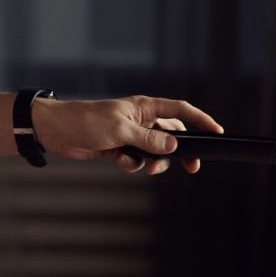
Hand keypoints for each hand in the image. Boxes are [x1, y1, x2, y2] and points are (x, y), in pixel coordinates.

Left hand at [31, 95, 222, 174]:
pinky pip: (135, 159)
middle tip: (192, 168)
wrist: (57, 131)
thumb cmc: (87, 121)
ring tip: (149, 169)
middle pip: (171, 135)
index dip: (200, 120)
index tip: (217, 132)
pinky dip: (131, 164)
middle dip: (181, 151)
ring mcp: (130, 135)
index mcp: (144, 107)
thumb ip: (149, 140)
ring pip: (154, 151)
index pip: (180, 111)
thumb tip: (175, 146)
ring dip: (155, 162)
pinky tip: (120, 162)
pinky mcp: (118, 148)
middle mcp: (140, 120)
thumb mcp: (121, 130)